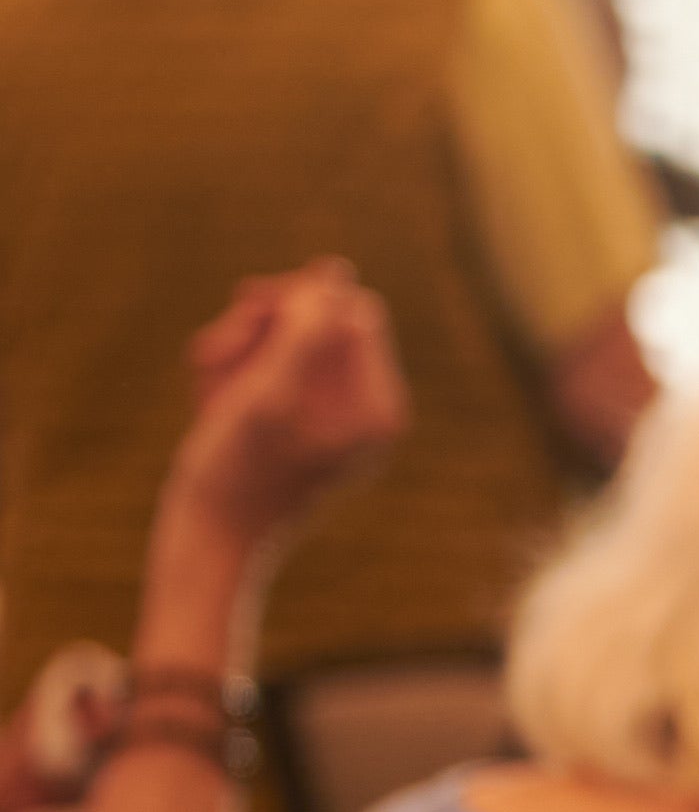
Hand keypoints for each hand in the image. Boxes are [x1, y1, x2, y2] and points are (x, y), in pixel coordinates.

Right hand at [156, 264, 405, 554]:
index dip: (293, 303)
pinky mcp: (294, 419)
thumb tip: (335, 271)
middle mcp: (364, 407)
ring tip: (207, 389)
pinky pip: (262, 368)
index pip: (351, 309)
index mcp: (378, 405)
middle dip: (256, 329)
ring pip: (280, 340)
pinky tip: (208, 403)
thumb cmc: (237, 473)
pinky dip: (228, 377)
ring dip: (233, 354)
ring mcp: (329, 414)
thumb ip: (305, 332)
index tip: (247, 318)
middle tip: (213, 356)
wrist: (207, 540)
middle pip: (316, 320)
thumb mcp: (268, 392)